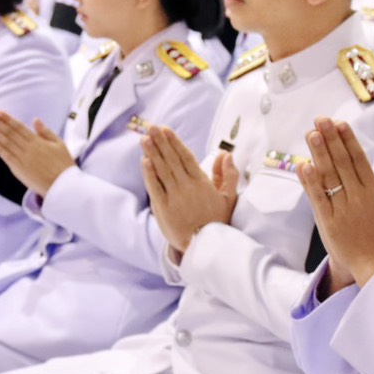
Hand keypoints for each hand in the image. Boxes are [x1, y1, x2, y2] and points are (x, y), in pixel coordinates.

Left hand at [0, 111, 75, 197]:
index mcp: (38, 141)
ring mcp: (22, 158)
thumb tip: (35, 119)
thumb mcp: (59, 144)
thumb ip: (46, 132)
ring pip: (5, 142)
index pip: (19, 127)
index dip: (7, 118)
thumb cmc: (63, 164)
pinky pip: (5, 156)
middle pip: (9, 132)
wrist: (62, 185)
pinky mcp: (18, 169)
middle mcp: (28, 148)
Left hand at [142, 126, 237, 256]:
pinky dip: (149, 174)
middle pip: (172, 160)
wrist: (205, 246)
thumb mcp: (229, 197)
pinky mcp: (163, 209)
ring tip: (145, 139)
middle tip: (152, 127)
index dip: (175, 142)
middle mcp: (187, 187)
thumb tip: (226, 154)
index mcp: (202, 182)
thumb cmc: (218, 221)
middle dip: (161, 142)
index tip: (166, 130)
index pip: (186, 157)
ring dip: (153, 153)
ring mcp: (174, 197)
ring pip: (162, 170)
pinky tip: (144, 161)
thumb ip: (228, 174)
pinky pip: (155, 187)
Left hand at [297, 117, 373, 293]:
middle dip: (331, 139)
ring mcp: (342, 210)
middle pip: (342, 163)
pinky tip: (303, 165)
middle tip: (321, 119)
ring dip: (319, 154)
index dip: (348, 140)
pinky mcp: (328, 223)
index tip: (340, 123)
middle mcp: (358, 198)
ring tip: (311, 134)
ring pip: (329, 177)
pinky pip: (318, 199)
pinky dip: (310, 182)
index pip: (359, 160)